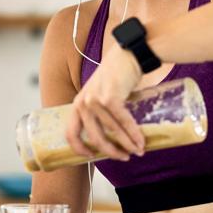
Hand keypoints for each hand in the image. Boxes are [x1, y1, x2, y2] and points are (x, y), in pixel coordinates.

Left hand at [67, 45, 145, 160]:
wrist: (127, 55)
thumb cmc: (116, 77)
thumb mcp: (100, 96)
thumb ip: (100, 114)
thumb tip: (111, 139)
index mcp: (77, 105)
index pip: (71, 133)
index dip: (80, 149)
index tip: (92, 157)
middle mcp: (83, 103)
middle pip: (96, 137)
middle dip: (112, 151)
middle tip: (125, 157)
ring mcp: (95, 100)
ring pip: (112, 131)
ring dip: (128, 144)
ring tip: (139, 150)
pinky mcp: (110, 98)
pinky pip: (123, 122)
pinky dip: (133, 134)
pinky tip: (141, 141)